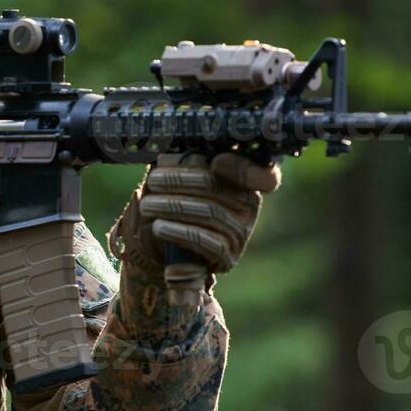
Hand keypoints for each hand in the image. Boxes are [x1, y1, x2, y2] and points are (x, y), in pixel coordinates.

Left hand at [111, 153, 281, 273]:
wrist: (177, 250)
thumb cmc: (181, 206)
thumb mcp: (185, 182)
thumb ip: (187, 165)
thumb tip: (169, 154)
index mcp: (243, 181)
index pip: (263, 173)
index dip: (242, 167)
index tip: (216, 162)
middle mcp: (249, 206)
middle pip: (215, 187)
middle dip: (179, 181)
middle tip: (152, 181)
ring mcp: (241, 232)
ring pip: (208, 212)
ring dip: (172, 206)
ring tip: (147, 205)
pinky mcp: (227, 256)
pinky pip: (204, 240)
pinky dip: (178, 231)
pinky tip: (158, 226)